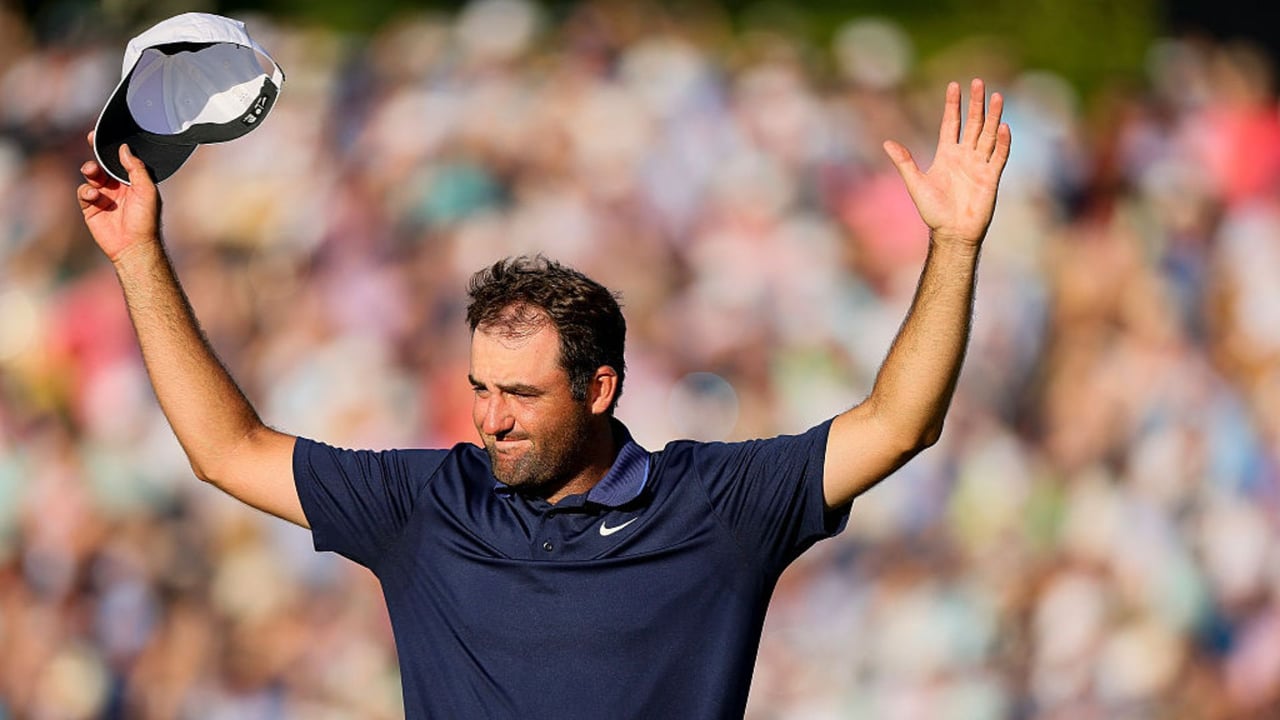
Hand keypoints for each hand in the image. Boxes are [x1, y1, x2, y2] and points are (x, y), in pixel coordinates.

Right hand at [77, 133, 160, 262]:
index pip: (121, 159)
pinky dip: (86, 191)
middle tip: (92, 140)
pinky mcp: (91, 207)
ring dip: (90, 170)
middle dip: (97, 151)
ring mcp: (104, 196)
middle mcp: (118, 186)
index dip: (112, 146)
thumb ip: (136, 168)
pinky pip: (83, 192)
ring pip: (91, 175)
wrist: (134, 246)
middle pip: (103, 163)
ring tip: (92, 172)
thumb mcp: (147, 190)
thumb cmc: (146, 220)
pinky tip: (94, 196)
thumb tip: (125, 148)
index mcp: (134, 181)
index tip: (104, 134)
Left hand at [883, 78, 1010, 247]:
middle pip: (972, 124)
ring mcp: (979, 165)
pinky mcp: (990, 178)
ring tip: (997, 96)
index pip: (951, 124)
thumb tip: (887, 143)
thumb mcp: (916, 183)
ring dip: (993, 116)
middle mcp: (964, 156)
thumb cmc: (932, 211)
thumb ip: (905, 162)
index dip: (952, 105)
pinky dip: (1002, 142)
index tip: (954, 85)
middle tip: (979, 82)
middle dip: (975, 104)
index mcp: (946, 155)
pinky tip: (1003, 126)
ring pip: (988, 135)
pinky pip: (999, 156)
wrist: (951, 233)